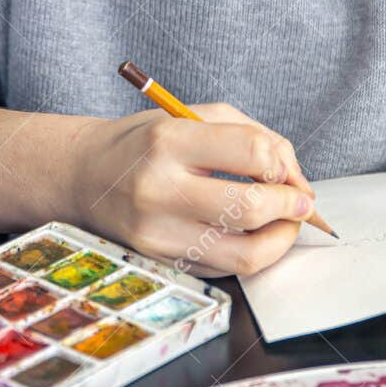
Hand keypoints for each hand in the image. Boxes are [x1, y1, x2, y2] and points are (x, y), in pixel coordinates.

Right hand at [65, 103, 317, 276]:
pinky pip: (226, 269)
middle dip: (292, 206)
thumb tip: (296, 180)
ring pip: (246, 254)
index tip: (288, 172)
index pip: (252, 153)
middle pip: (252, 208)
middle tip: (301, 203)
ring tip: (283, 224)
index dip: (284, 165)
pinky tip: (248, 235)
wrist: (84, 178)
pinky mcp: (161, 263)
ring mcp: (157, 235)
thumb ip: (252, 136)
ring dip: (280, 240)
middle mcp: (159, 190)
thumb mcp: (191, 117)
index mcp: (168, 142)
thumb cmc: (145, 144)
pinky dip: (249, 253)